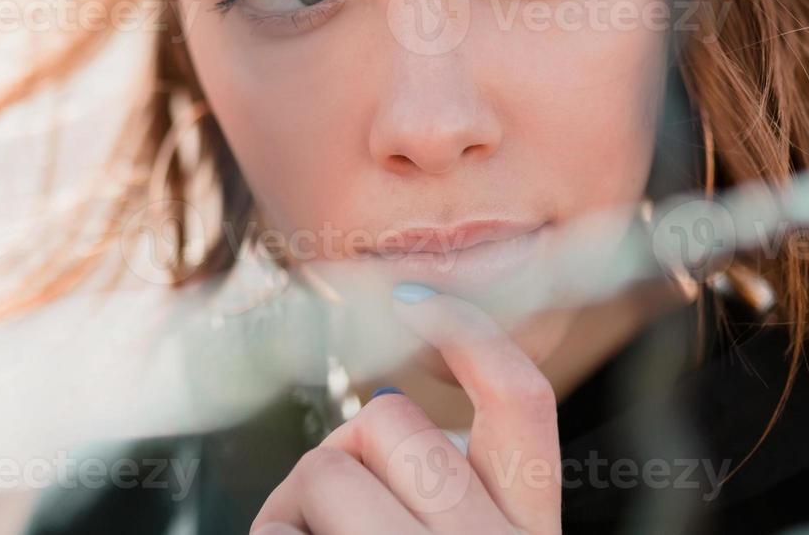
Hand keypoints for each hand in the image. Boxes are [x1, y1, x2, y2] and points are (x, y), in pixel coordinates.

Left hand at [250, 285, 561, 533]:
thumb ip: (448, 481)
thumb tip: (382, 408)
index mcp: (530, 529)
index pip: (521, 396)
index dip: (465, 328)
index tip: (408, 296)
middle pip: (389, 418)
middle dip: (345, 452)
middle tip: (338, 514)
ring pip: (327, 467)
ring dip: (298, 504)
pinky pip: (279, 526)